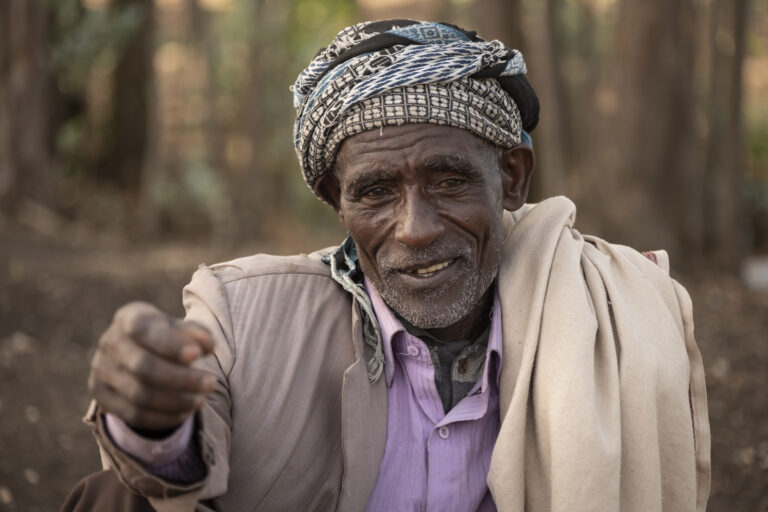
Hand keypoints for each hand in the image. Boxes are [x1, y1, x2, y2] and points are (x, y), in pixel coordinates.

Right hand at [89, 302, 215, 431]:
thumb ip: (197, 334)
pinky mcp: (101, 396)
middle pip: (143, 366)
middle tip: (211, 383)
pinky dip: (163, 417)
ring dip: (176, 401)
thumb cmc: (166, 336)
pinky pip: (133, 415)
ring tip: (201, 400)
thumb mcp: (182, 329)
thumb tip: (207, 346)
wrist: (137, 351)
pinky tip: (185, 413)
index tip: (198, 355)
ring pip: (139, 395)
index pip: (144, 329)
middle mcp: (110, 342)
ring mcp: (101, 370)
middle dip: (182, 378)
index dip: (171, 344)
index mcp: (129, 318)